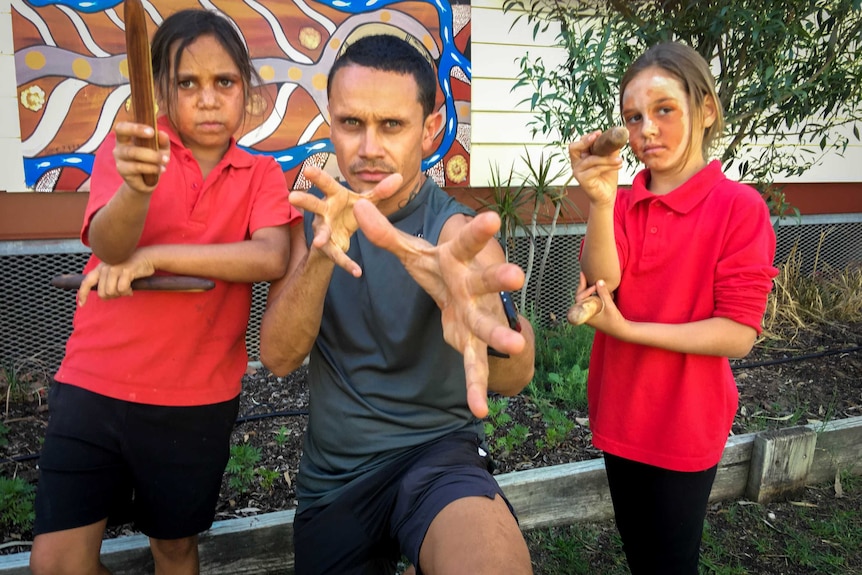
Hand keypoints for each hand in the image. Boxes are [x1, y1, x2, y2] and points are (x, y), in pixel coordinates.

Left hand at [77, 251, 154, 305]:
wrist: (147, 257)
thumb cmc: (131, 266)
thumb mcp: (114, 270)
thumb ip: (106, 280)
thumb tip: (103, 295)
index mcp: (100, 268)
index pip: (86, 282)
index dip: (82, 294)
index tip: (82, 304)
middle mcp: (105, 267)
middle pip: (102, 293)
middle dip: (112, 296)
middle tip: (120, 292)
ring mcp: (115, 268)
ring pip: (111, 292)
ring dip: (120, 294)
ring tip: (126, 289)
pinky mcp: (125, 271)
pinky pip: (122, 289)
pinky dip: (127, 291)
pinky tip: (131, 287)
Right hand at [113, 122, 169, 193]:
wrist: (147, 183)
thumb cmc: (153, 161)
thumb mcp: (162, 150)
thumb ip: (163, 142)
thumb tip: (162, 133)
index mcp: (127, 137)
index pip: (124, 126)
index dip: (135, 125)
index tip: (152, 130)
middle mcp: (120, 145)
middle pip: (121, 132)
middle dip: (137, 131)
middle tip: (153, 133)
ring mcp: (119, 158)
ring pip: (133, 152)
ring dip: (152, 155)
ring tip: (166, 160)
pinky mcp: (122, 170)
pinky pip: (137, 167)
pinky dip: (151, 167)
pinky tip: (161, 169)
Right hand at [292, 166, 401, 276]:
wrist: (341, 235)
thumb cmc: (349, 211)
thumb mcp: (365, 200)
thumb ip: (380, 191)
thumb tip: (399, 176)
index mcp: (333, 196)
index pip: (326, 184)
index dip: (318, 177)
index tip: (309, 168)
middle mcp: (324, 211)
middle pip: (314, 204)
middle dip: (304, 201)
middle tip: (292, 196)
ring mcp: (324, 229)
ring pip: (320, 232)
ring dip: (319, 237)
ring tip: (318, 242)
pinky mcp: (329, 246)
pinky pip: (336, 255)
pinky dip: (346, 263)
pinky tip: (357, 271)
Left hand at [354, 200, 525, 417]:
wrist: (459, 295)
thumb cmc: (439, 268)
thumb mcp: (412, 251)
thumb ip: (385, 234)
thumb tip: (358, 205)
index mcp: (458, 261)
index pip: (467, 243)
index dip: (477, 232)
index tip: (491, 218)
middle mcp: (473, 287)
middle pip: (486, 282)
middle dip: (501, 279)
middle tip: (517, 276)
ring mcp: (477, 316)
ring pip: (488, 325)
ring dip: (501, 335)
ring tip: (517, 344)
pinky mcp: (472, 343)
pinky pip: (475, 366)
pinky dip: (476, 387)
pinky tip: (480, 409)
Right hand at [568, 130, 621, 206]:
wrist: (607, 195)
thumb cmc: (606, 177)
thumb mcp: (609, 159)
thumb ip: (609, 149)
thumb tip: (616, 136)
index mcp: (580, 157)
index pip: (578, 143)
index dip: (587, 137)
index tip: (599, 132)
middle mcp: (576, 163)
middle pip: (573, 148)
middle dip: (585, 141)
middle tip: (597, 137)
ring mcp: (577, 172)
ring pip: (591, 159)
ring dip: (606, 158)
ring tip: (619, 160)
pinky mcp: (582, 180)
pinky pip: (595, 169)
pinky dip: (608, 166)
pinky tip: (618, 165)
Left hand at [570, 272, 625, 336]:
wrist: (620, 330)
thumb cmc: (614, 320)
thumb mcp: (610, 306)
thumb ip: (604, 294)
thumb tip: (599, 281)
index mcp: (585, 315)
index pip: (579, 299)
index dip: (585, 290)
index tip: (595, 286)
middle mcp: (584, 314)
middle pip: (579, 298)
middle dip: (582, 286)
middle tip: (583, 274)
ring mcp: (588, 314)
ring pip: (583, 299)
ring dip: (585, 289)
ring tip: (585, 278)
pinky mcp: (593, 312)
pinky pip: (588, 301)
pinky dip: (590, 293)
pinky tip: (593, 287)